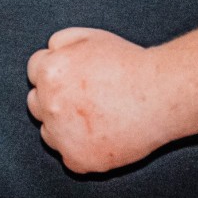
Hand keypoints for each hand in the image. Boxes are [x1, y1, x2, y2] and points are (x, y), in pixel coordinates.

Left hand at [26, 27, 182, 173]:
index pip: (35, 73)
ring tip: (97, 119)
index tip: (75, 79)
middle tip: (85, 100)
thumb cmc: (131, 64)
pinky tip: (103, 138)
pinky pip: (69, 158)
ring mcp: (62, 135)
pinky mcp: (78, 160)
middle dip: (54, 100)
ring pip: (49, 133)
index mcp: (49, 73)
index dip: (57, 74)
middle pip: (36, 104)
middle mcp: (49, 104)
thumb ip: (59, 43)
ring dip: (64, 128)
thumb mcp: (90, 37)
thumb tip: (47, 54)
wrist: (163, 95)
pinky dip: (83, 151)